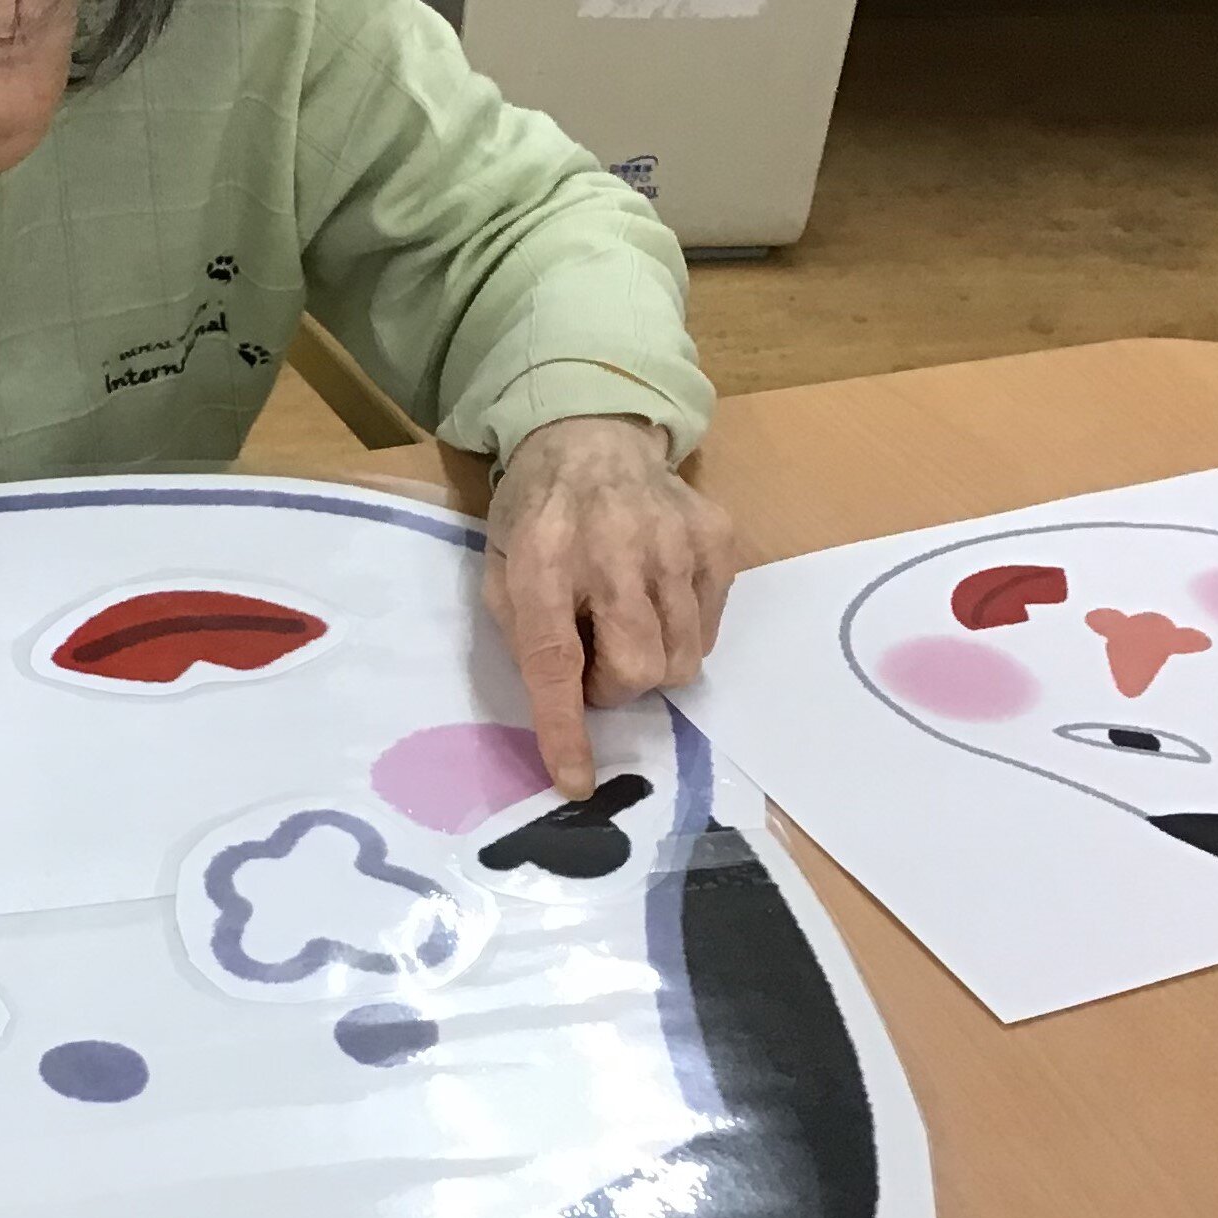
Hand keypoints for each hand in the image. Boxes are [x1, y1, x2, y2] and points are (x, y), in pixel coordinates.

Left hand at [483, 416, 736, 799]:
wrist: (593, 438)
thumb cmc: (538, 516)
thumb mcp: (501, 568)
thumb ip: (524, 633)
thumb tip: (560, 710)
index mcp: (544, 561)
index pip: (556, 660)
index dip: (565, 728)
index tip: (575, 780)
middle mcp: (615, 550)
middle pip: (638, 669)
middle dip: (614, 689)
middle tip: (595, 664)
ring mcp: (675, 541)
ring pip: (684, 660)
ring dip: (651, 665)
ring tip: (626, 626)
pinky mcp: (716, 539)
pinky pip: (711, 630)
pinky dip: (683, 634)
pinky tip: (658, 598)